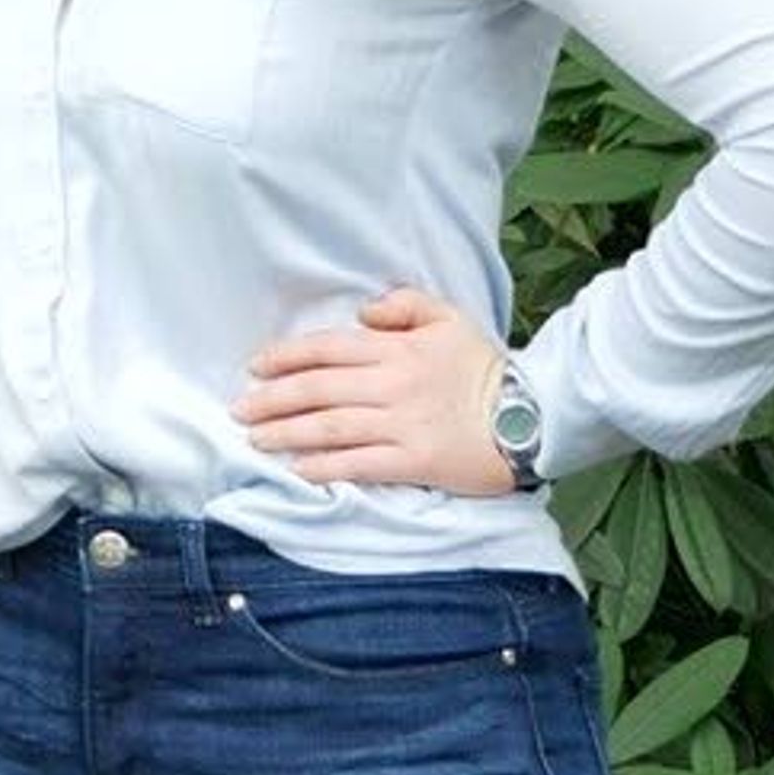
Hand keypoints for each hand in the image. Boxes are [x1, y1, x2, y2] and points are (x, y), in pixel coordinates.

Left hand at [232, 287, 514, 493]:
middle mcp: (392, 385)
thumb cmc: (487, 367)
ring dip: (286, 433)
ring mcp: (402, 425)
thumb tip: (362, 314)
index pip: (327, 349)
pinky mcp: (416, 461)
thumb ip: (404, 305)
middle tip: (239, 410)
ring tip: (255, 439)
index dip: (285, 357)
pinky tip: (297, 470)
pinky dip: (324, 467)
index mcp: (396, 350)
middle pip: (318, 390)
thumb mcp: (450, 318)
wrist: (534, 415)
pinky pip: (360, 464)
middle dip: (272, 400)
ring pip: (330, 428)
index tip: (255, 367)